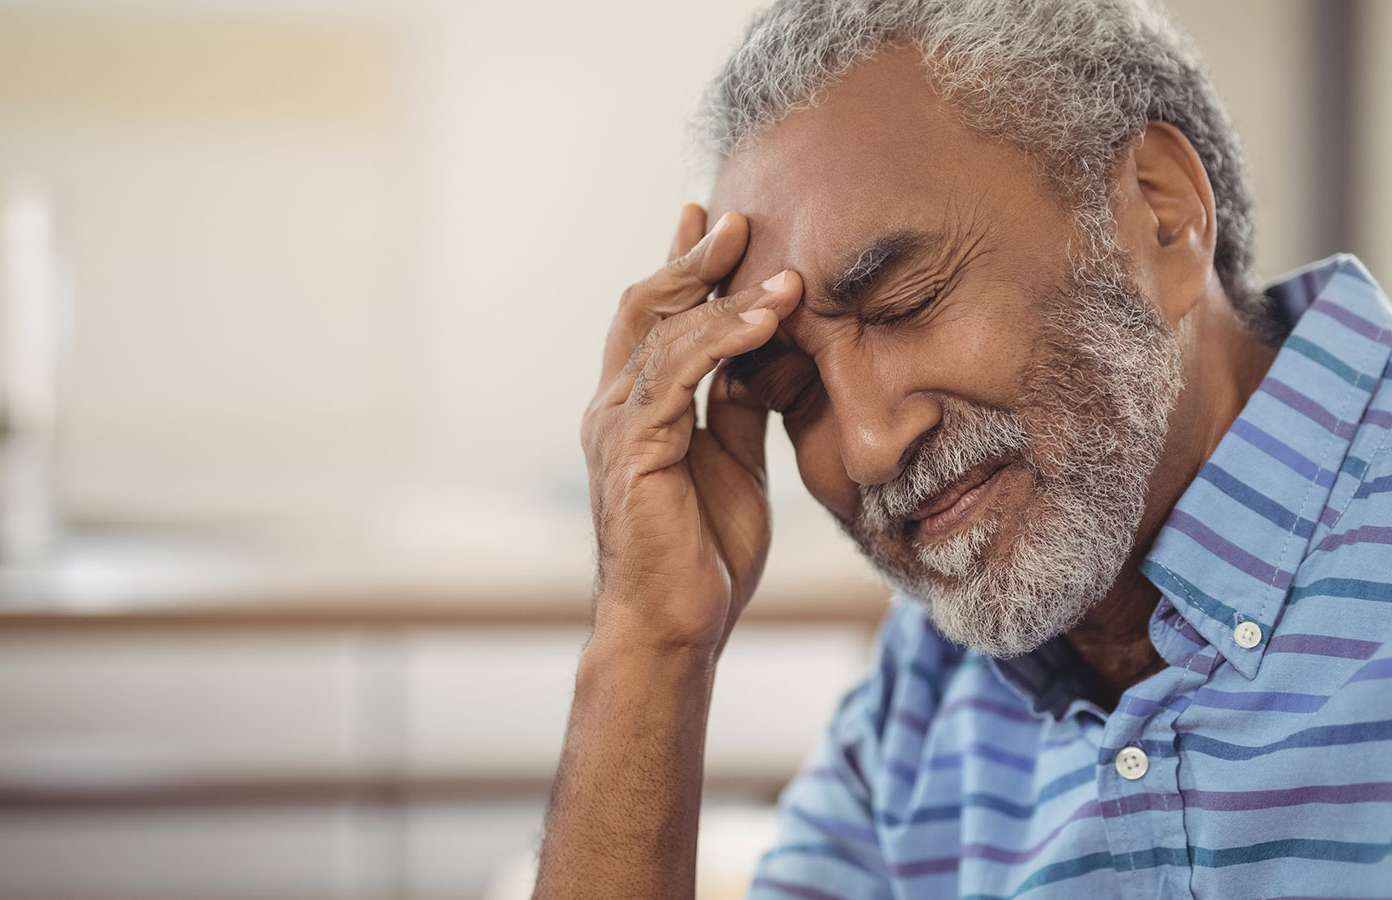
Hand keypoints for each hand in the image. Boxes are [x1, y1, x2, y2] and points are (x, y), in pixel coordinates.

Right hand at [580, 206, 799, 655]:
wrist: (677, 628)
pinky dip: (723, 340)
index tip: (714, 221)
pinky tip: (766, 319)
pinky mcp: (634, 451)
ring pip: (664, 333)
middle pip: (648, 308)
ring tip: (778, 266)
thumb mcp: (735, 464)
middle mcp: (614, 408)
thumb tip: (773, 356)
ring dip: (723, 294)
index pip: (656, 320)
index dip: (681, 267)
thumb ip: (740, 408)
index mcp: (636, 409)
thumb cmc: (702, 555)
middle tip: (738, 217)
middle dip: (693, 259)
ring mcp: (618, 427)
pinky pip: (678, 376)